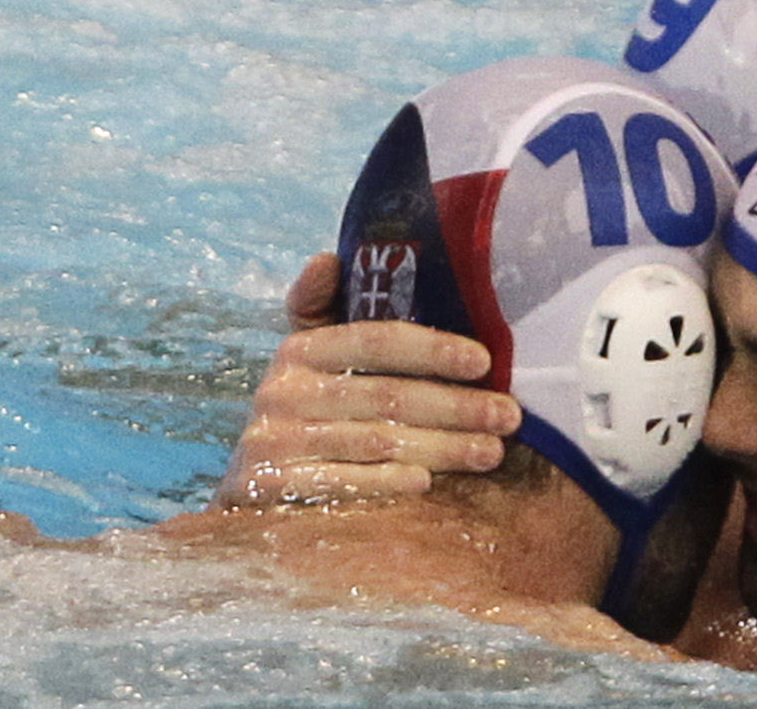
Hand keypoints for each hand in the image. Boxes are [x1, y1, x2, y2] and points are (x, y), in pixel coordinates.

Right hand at [208, 253, 522, 509]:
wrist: (246, 498)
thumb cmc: (302, 419)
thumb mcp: (307, 365)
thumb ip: (325, 313)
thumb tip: (327, 258)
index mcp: (299, 351)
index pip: (375, 339)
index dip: (432, 348)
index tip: (484, 361)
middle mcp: (282, 391)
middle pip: (386, 395)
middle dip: (457, 406)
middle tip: (509, 416)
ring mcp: (274, 441)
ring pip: (376, 441)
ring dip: (442, 448)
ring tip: (491, 452)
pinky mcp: (271, 488)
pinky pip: (345, 483)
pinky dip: (388, 481)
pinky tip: (428, 482)